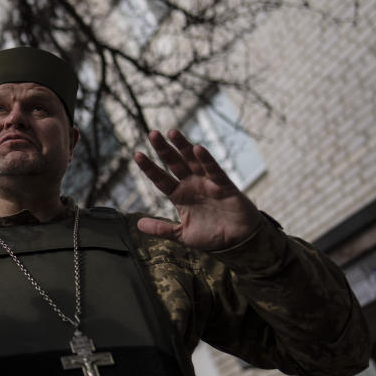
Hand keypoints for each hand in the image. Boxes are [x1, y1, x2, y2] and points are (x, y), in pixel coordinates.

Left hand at [133, 129, 261, 250]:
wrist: (238, 243)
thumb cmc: (211, 236)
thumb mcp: (182, 234)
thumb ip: (161, 229)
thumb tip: (138, 225)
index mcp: (180, 195)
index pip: (161, 179)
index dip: (150, 167)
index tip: (137, 155)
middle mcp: (192, 185)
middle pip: (175, 163)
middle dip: (164, 149)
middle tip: (152, 134)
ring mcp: (208, 183)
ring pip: (193, 161)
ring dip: (183, 146)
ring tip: (172, 132)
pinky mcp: (225, 186)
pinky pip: (215, 171)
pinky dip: (207, 160)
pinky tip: (197, 149)